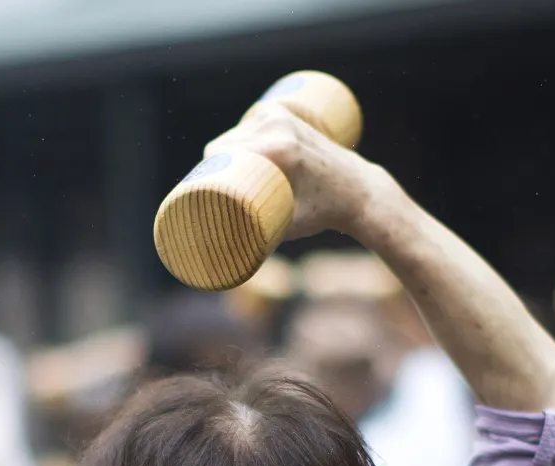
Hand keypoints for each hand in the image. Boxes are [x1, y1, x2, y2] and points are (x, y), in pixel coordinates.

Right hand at [203, 102, 395, 240]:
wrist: (358, 189)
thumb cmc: (324, 212)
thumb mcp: (290, 224)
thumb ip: (258, 240)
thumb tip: (224, 262)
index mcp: (277, 148)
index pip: (222, 154)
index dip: (205, 172)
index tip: (196, 191)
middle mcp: (277, 125)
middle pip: (227, 144)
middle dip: (215, 165)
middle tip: (209, 190)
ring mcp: (281, 115)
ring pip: (237, 133)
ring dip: (226, 151)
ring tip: (223, 175)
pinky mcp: (285, 114)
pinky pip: (251, 123)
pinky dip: (240, 135)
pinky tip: (231, 148)